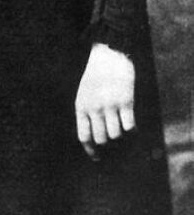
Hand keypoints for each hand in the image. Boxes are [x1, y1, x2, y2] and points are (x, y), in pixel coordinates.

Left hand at [75, 42, 135, 160]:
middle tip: (115, 146)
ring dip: (121, 137)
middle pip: (101, 139)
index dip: (91, 151)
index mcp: (81, 105)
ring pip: (116, 135)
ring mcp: (110, 105)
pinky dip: (132, 131)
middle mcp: (94, 107)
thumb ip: (87, 113)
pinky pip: (130, 127)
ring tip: (122, 131)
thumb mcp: (84, 93)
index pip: (84, 136)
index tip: (98, 158)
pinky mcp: (125, 101)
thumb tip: (96, 139)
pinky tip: (132, 126)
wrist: (109, 55)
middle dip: (108, 145)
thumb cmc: (96, 76)